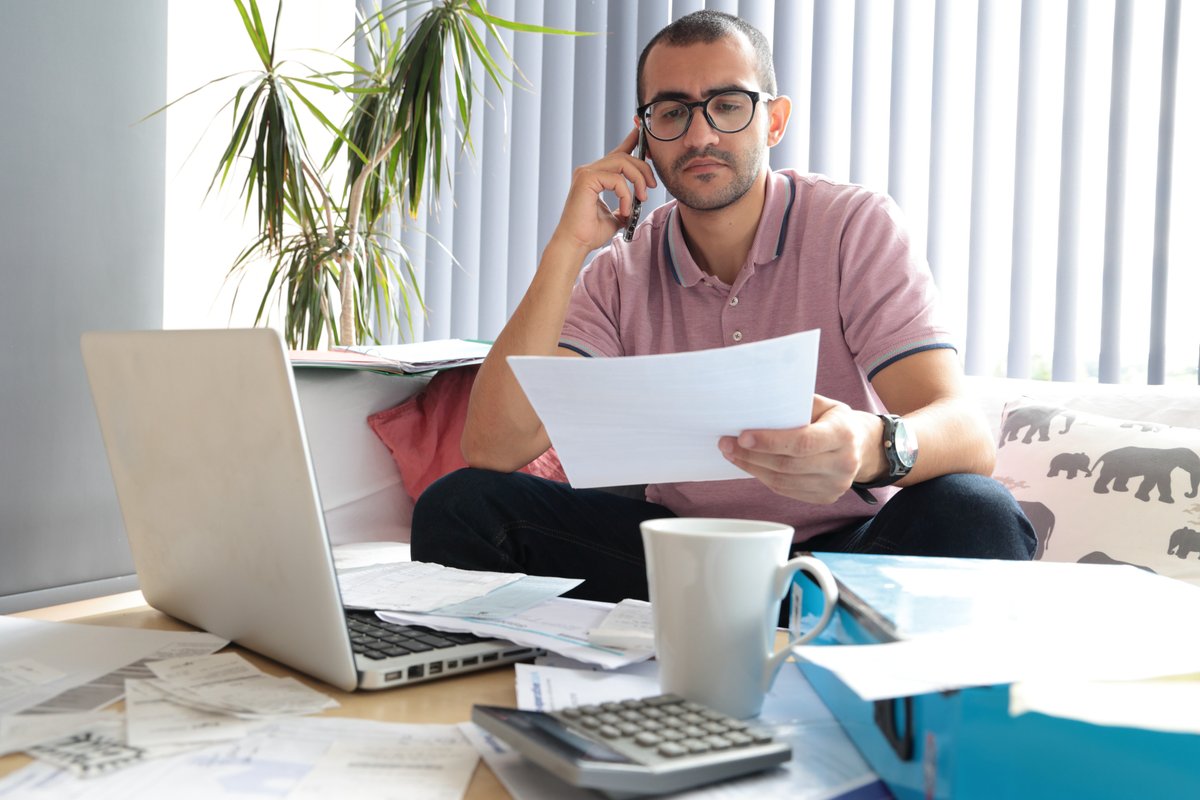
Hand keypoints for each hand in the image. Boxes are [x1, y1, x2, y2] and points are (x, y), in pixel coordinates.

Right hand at [550, 126, 656, 253]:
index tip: (646, 138)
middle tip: (652, 187)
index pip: (617, 153)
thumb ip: (624, 207)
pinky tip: (624, 210)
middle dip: (643, 168)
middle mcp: (589, 170)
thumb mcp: (614, 217)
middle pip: (624, 156)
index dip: (633, 141)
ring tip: (642, 197)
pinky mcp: (586, 179)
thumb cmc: (589, 233)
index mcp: (595, 176)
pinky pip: (616, 179)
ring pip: (622, 162)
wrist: (575, 244)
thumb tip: (636, 208)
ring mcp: (586, 173)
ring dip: (639, 179)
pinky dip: (626, 194)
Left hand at [717, 395, 883, 503]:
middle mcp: (843, 463)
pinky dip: (764, 478)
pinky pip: (786, 491)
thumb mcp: (823, 404)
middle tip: (726, 444)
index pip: (802, 442)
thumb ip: (796, 405)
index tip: (742, 436)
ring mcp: (836, 485)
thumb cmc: (835, 420)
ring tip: (731, 454)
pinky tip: (749, 465)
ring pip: (783, 481)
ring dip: (752, 468)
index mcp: (843, 434)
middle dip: (752, 455)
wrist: (862, 446)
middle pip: (788, 464)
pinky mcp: (826, 497)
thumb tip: (756, 406)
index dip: (770, 441)